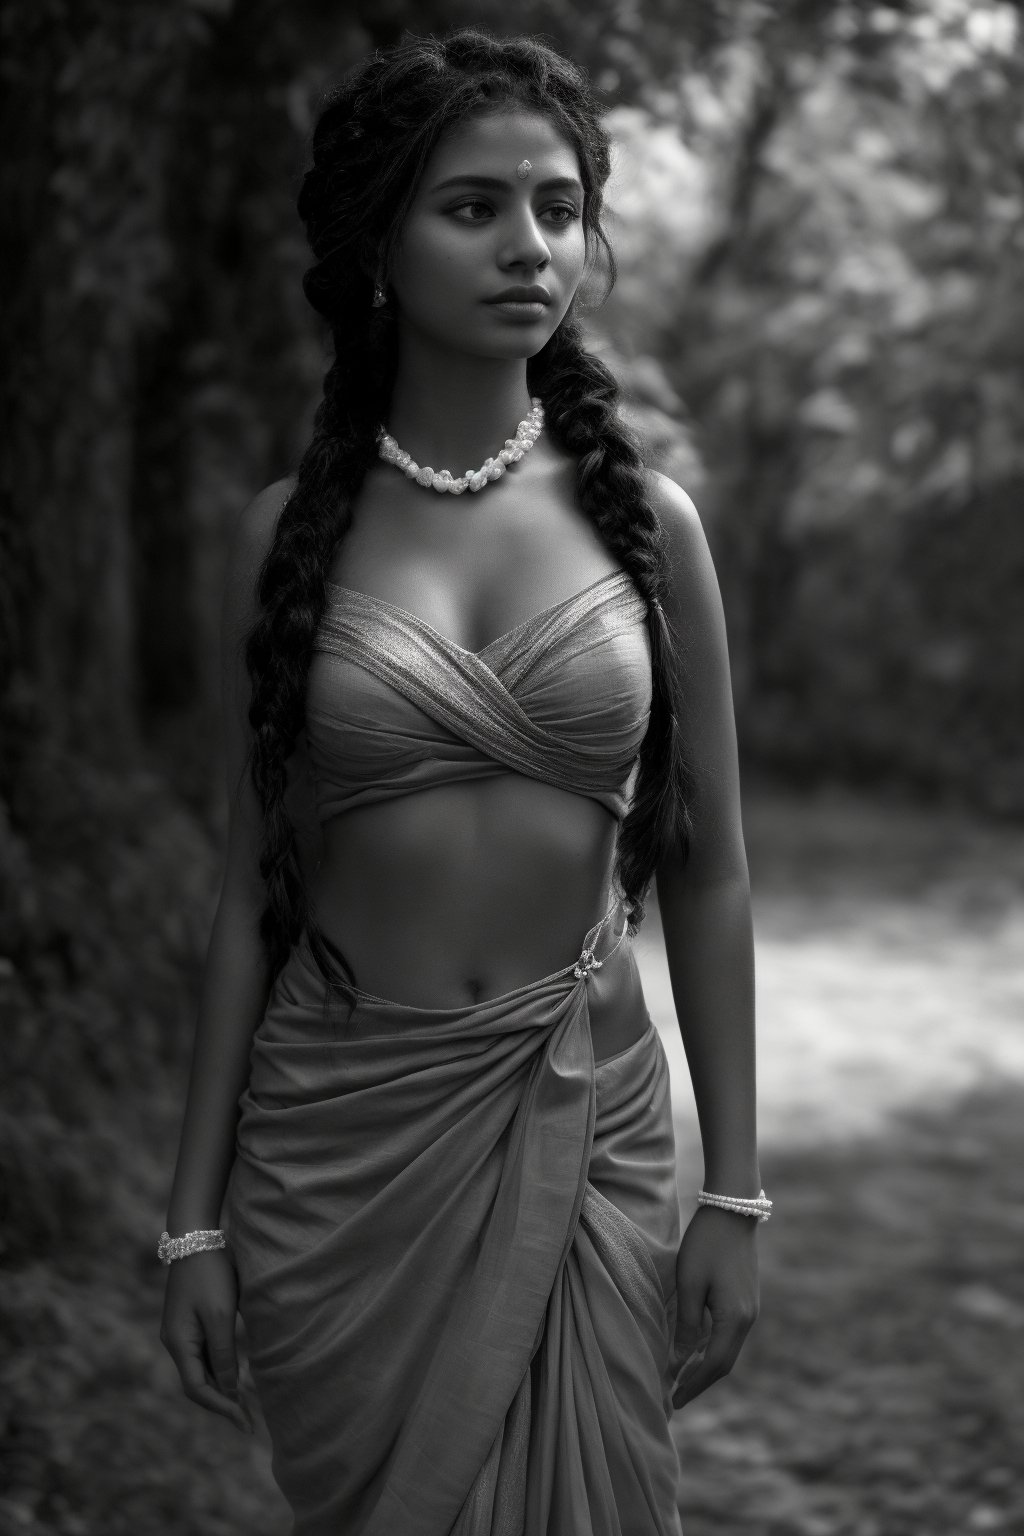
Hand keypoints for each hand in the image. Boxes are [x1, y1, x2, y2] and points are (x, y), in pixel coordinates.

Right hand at [160, 1246, 253, 1433]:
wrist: (196, 1238)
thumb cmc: (210, 1275)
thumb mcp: (221, 1315)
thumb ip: (223, 1354)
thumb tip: (228, 1390)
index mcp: (179, 1343)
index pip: (198, 1389)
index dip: (222, 1408)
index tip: (246, 1423)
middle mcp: (175, 1342)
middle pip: (197, 1383)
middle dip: (222, 1402)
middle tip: (250, 1419)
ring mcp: (181, 1332)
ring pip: (200, 1370)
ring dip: (221, 1387)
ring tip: (246, 1403)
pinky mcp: (190, 1322)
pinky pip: (203, 1354)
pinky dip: (219, 1368)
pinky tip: (236, 1374)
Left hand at [670, 1204, 759, 1408]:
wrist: (733, 1209)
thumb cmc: (706, 1244)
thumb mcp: (690, 1284)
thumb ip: (687, 1325)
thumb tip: (681, 1362)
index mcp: (735, 1319)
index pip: (714, 1365)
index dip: (694, 1385)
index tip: (674, 1401)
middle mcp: (748, 1319)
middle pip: (724, 1362)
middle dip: (700, 1381)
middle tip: (676, 1398)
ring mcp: (750, 1309)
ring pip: (728, 1349)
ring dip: (706, 1366)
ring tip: (682, 1379)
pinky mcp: (746, 1298)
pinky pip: (729, 1334)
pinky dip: (713, 1348)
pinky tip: (696, 1351)